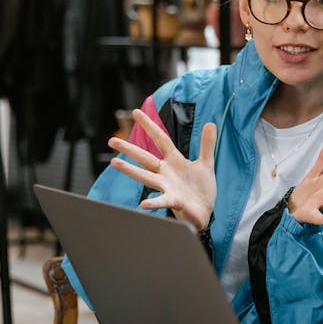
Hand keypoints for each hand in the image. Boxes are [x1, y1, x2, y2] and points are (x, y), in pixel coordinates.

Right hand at [107, 109, 217, 229]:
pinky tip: (143, 204)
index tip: (135, 112)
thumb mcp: (206, 164)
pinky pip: (162, 201)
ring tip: (114, 163)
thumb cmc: (201, 189)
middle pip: (145, 158)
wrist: (204, 212)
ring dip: (130, 170)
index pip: (160, 139)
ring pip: (145, 177)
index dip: (149, 125)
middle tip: (111, 141)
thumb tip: (211, 123)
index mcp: (174, 161)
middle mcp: (166, 173)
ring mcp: (167, 187)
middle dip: (128, 149)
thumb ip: (207, 145)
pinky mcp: (174, 201)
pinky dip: (154, 203)